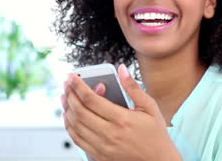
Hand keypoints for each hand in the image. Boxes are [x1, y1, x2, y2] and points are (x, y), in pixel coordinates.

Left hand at [61, 64, 181, 160]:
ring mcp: (103, 147)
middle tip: (67, 84)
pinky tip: (69, 116)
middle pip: (80, 111)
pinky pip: (78, 140)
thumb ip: (133, 87)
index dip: (78, 86)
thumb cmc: (156, 135)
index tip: (72, 77)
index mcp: (122, 120)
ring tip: (65, 97)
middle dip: (70, 95)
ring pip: (75, 126)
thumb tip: (122, 69)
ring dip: (67, 109)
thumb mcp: (150, 107)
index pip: (91, 99)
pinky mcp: (100, 156)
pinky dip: (70, 127)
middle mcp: (110, 134)